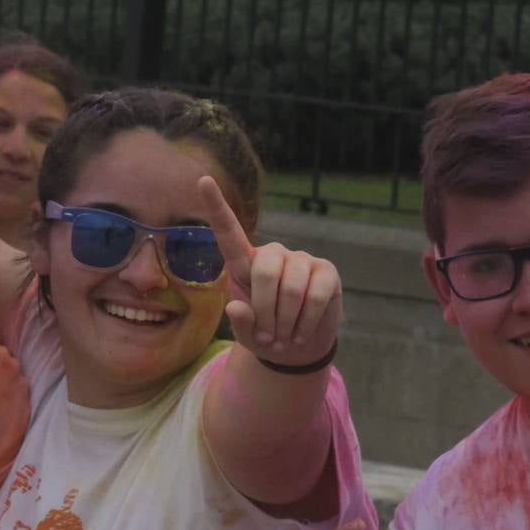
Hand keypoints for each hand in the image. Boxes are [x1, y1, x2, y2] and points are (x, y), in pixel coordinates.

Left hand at [198, 177, 341, 364]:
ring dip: (285, 321)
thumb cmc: (266, 335)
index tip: (203, 180)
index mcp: (245, 263)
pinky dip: (306, 322)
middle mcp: (273, 254)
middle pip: (264, 270)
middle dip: (265, 309)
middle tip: (268, 338)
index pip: (228, 231)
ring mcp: (302, 260)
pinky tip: (301, 333)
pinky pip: (315, 295)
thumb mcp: (247, 334)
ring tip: (283, 339)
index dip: (216, 206)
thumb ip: (240, 322)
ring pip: (291, 287)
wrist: (299, 349)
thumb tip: (237, 306)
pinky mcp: (326, 272)